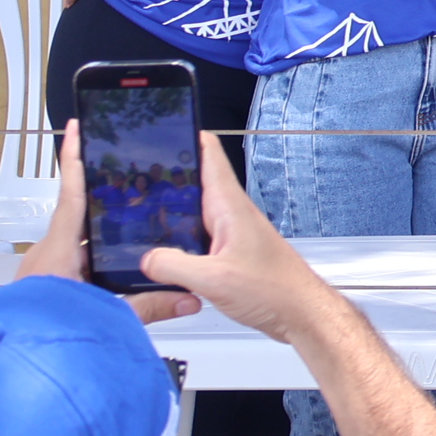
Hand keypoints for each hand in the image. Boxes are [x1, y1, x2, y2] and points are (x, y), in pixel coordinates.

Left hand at [19, 124, 198, 324]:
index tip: (76, 129)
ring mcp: (42, 273)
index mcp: (58, 252)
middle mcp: (47, 257)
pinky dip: (91, 260)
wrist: (13, 368)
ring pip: (76, 244)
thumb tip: (188, 298)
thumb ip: (150, 306)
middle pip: (78, 216)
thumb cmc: (46, 334)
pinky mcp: (42, 288)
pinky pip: (71, 264)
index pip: (71, 193)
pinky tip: (111, 271)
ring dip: (100, 236)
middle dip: (103, 199)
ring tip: (130, 231)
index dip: (76, 158)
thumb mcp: (108, 317)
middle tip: (128, 183)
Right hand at [142, 132, 339, 344]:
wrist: (300, 313)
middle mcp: (232, 215)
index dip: (188, 135)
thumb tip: (147, 258)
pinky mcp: (231, 253)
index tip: (166, 122)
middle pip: (196, 183)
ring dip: (172, 209)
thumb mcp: (213, 279)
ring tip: (140, 208)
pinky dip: (179, 238)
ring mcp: (232, 233)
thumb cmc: (274, 290)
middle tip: (135, 170)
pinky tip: (164, 252)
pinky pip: (198, 237)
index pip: (209, 156)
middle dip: (168, 175)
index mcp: (230, 207)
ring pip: (195, 212)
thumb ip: (175, 265)